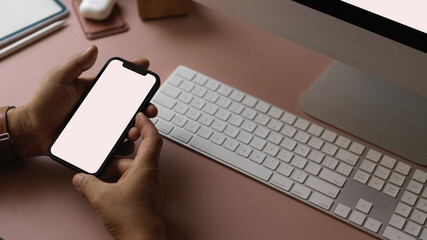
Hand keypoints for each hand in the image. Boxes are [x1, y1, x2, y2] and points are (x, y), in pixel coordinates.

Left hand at [7, 45, 155, 158]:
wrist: (32, 131)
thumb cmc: (42, 103)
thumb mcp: (58, 78)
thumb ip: (76, 63)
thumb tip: (93, 49)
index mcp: (95, 91)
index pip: (119, 81)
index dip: (133, 73)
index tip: (146, 66)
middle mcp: (102, 108)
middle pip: (130, 106)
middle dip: (145, 107)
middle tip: (150, 109)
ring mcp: (101, 125)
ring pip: (126, 126)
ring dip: (137, 127)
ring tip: (135, 130)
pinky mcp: (98, 141)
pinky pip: (116, 144)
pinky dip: (124, 145)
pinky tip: (127, 143)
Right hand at [72, 113, 165, 239]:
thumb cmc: (132, 219)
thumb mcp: (102, 197)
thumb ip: (88, 183)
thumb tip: (79, 178)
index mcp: (146, 167)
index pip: (152, 138)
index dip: (146, 124)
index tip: (139, 114)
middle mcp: (149, 175)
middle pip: (135, 154)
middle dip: (119, 153)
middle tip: (104, 152)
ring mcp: (146, 187)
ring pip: (129, 170)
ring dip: (114, 170)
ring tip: (96, 176)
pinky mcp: (142, 197)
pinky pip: (128, 182)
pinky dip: (116, 181)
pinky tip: (102, 189)